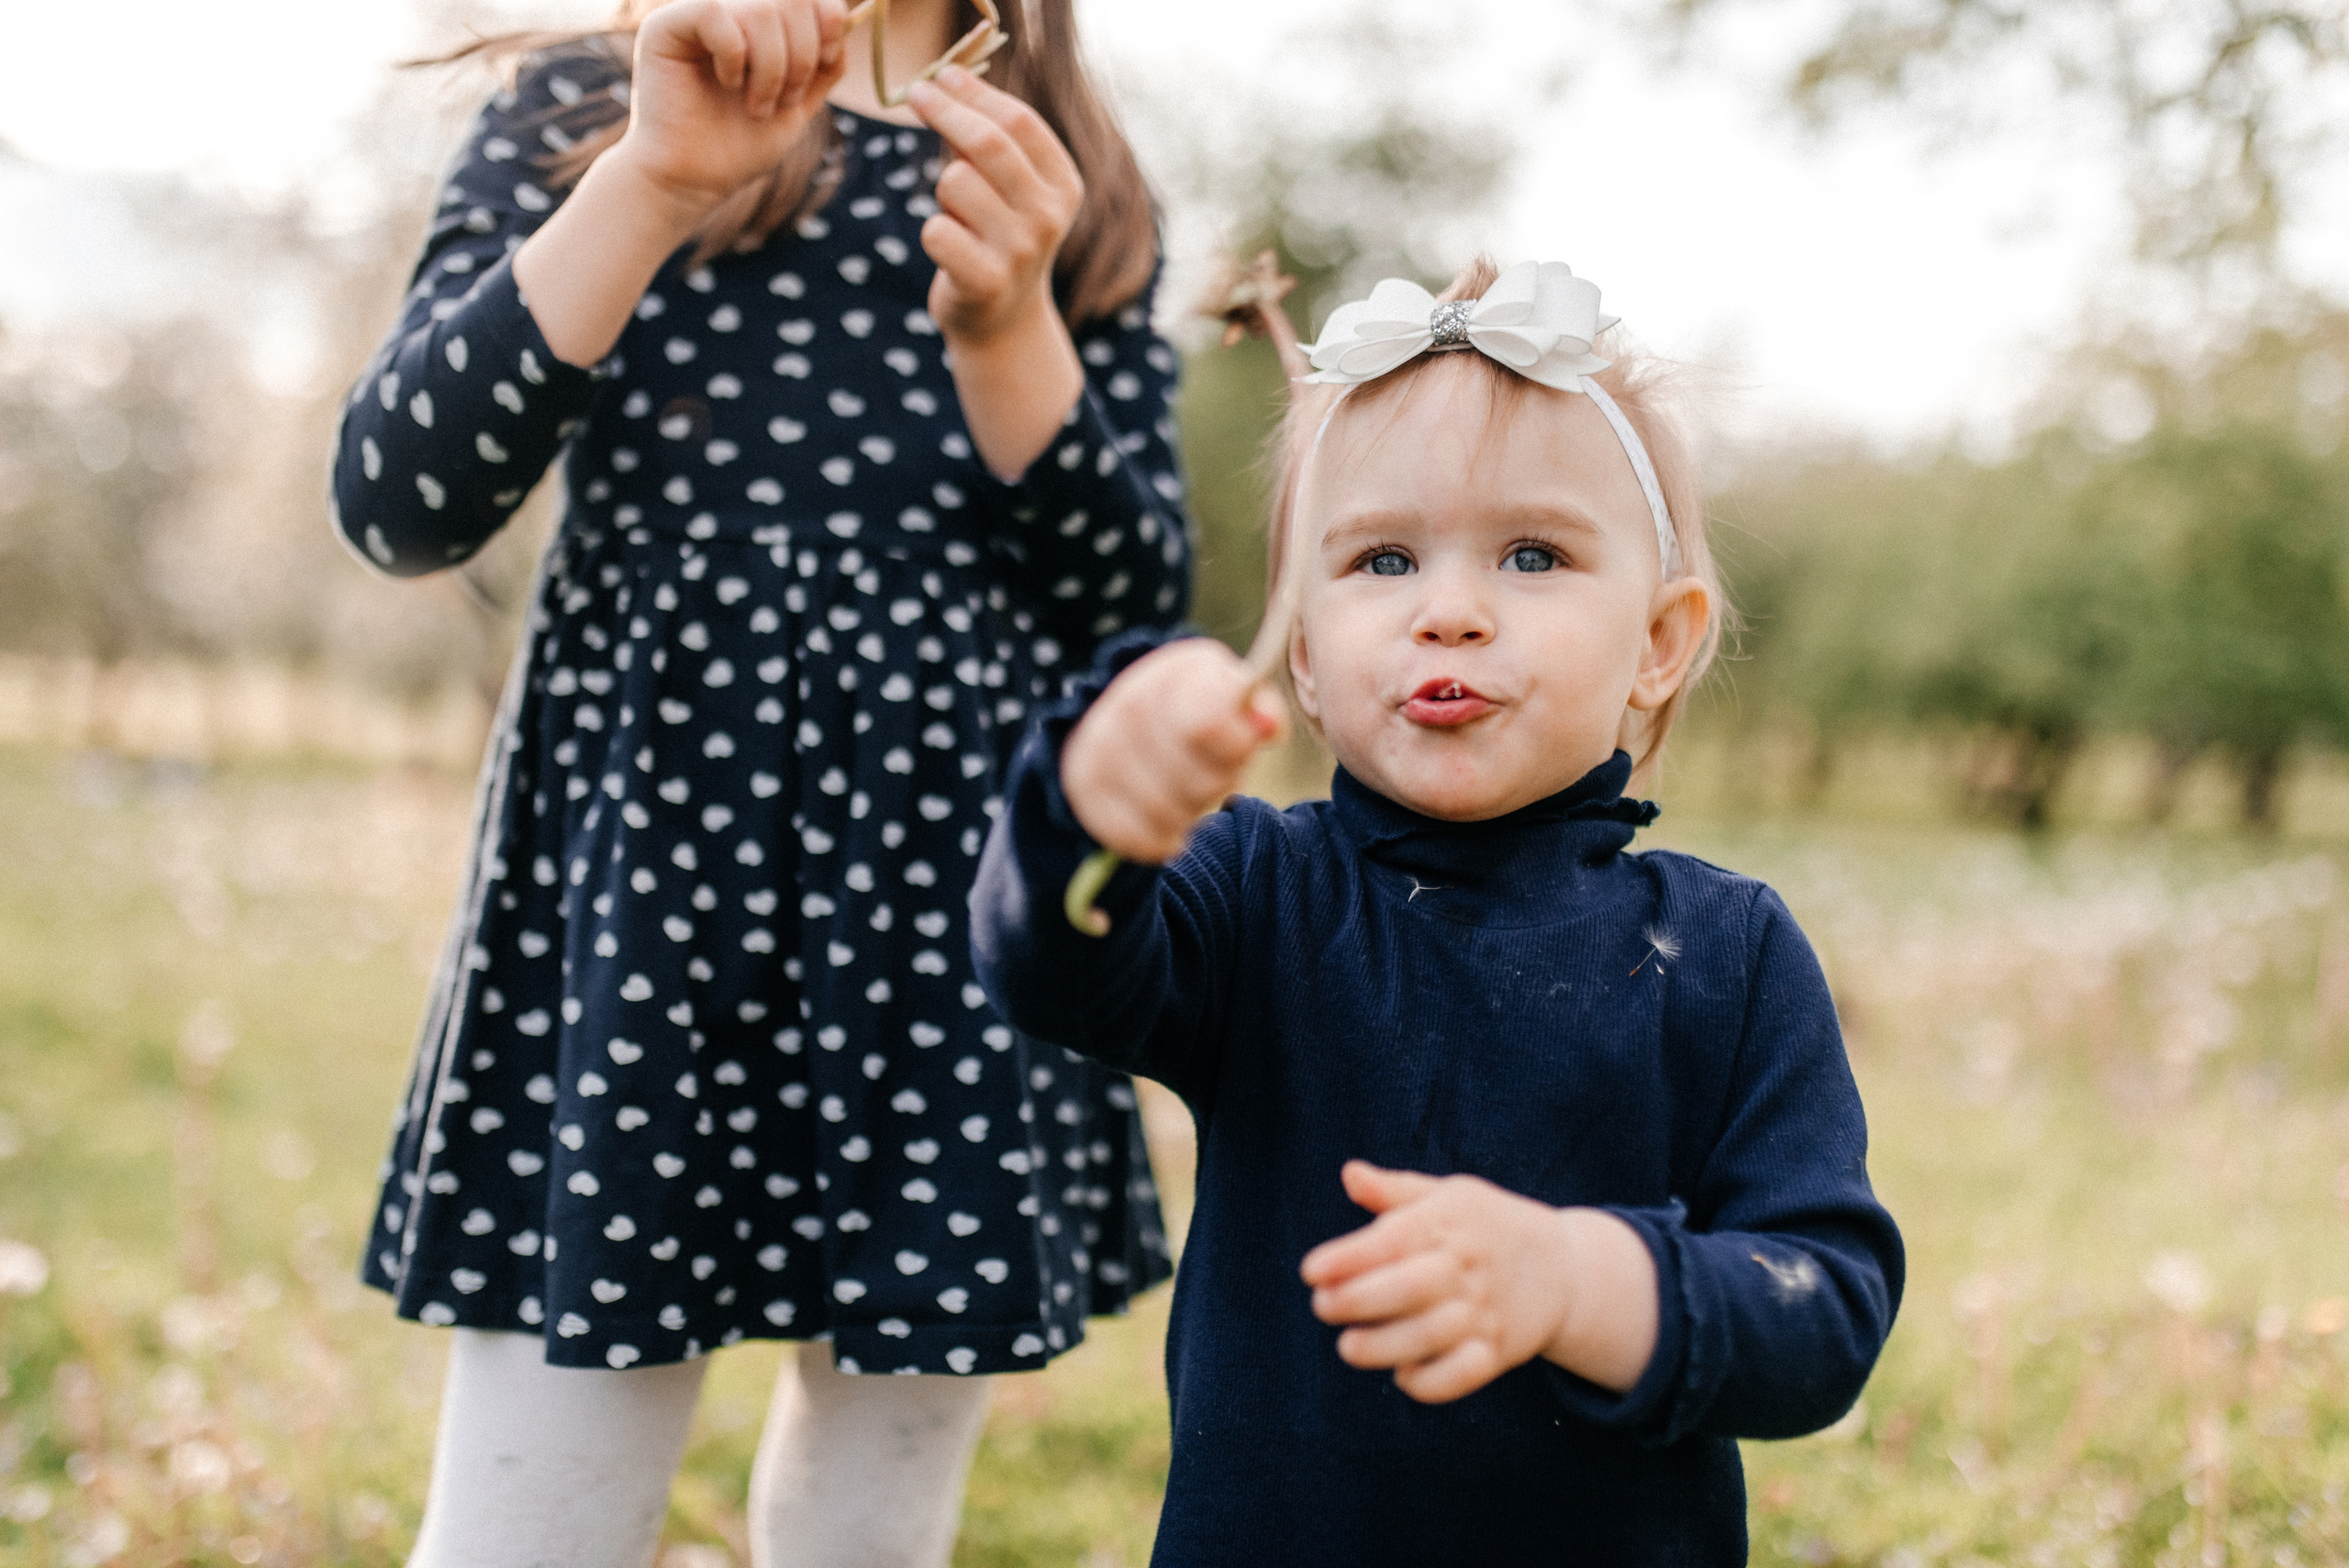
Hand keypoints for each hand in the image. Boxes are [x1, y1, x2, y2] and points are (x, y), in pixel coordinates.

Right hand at [613, 0, 852, 211]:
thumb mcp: (799, 101)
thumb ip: (824, 63)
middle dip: (802, 54)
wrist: (696, 180)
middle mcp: (728, 7)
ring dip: (772, 68)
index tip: (827, 57)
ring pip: (759, 8)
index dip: (828, 16)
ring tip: (758, 107)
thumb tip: (850, 21)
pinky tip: (727, 84)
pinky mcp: (665, 26)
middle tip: (787, 99)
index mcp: (757, 20)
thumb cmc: (742, 144)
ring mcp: (695, 13)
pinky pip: (714, 14)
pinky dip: (734, 56)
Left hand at [905, 65, 1083, 347]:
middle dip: (945, 111)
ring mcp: (1020, 252)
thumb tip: (945, 81)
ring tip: (957, 214)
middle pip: (988, 144)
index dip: (975, 93)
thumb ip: (986, 140)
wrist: (1004, 322)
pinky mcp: (986, 282)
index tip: (941, 76)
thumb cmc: (999, 237)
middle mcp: (1049, 216)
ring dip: (942, 188)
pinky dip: (933, 232)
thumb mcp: (1009, 188)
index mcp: (1063, 185)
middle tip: (916, 94)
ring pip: (954, 181)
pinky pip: (936, 230)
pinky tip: (950, 249)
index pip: (1019, 122)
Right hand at [1062, 640, 1284, 863]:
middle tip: (1218, 776)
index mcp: (1175, 675)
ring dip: (1189, 813)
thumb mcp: (1232, 697)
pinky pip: (1130, 835)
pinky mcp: (1083, 785)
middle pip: (1193, 780)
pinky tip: (1171, 828)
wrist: (1128, 719)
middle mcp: (1128, 703)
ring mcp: (1100, 745)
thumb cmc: (1196, 711)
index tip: (1242, 749)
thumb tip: (1268, 727)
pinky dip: (1158, 840)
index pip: (1207, 726)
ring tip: (1192, 796)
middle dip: (1216, 785)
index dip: (1235, 748)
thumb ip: (1259, 710)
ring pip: (1164, 811)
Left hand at [1300, 1161, 1658, 1403]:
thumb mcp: (1447, 1195)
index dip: (1348, 1257)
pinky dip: (1429, 1382)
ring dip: (1382, 1346)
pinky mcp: (1498, 1352)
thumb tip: (1349, 1173)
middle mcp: (1468, 1267)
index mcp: (1451, 1221)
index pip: (1394, 1239)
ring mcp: (1486, 1311)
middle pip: (1409, 1287)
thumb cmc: (1484, 1226)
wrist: (1561, 1267)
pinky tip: (1402, 1373)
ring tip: (1349, 1346)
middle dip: (1357, 1301)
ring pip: (1430, 1336)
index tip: (1310, 1271)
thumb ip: (1394, 1190)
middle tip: (1323, 1307)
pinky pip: (1462, 1376)